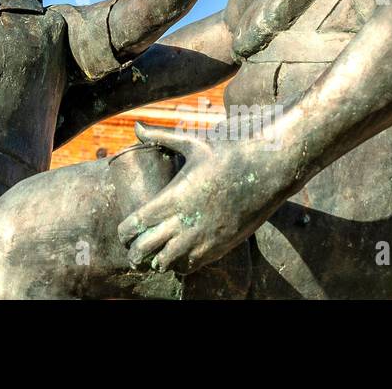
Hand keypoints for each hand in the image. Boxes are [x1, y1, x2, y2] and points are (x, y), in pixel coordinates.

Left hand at [117, 122, 290, 274]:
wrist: (268, 169)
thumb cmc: (228, 152)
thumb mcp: (192, 142)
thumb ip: (160, 136)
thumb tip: (136, 125)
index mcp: (175, 197)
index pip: (138, 223)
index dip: (125, 232)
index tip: (122, 232)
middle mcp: (187, 221)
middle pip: (148, 248)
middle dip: (135, 251)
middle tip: (131, 248)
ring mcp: (204, 237)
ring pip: (169, 262)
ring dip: (157, 261)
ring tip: (152, 254)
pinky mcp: (221, 246)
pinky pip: (193, 266)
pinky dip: (180, 265)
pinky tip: (177, 257)